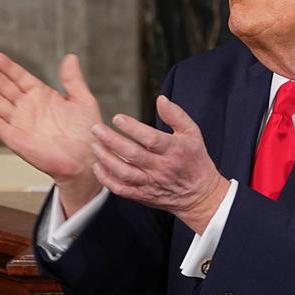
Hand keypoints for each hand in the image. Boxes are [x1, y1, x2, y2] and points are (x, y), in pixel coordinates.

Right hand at [0, 52, 102, 212]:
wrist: (84, 158)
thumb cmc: (86, 130)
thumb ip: (73, 79)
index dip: (7, 66)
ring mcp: (20, 122)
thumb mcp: (82, 100)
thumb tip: (70, 57)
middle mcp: (28, 107)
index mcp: (42, 95)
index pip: (20, 77)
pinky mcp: (15, 138)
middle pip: (4, 86)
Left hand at [90, 95, 228, 234]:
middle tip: (96, 129)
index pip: (150, 138)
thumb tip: (161, 99)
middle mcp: (161, 167)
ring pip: (123, 172)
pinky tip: (98, 166)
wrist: (199, 194)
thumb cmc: (195, 160)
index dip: (132, 128)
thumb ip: (176, 115)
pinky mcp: (143, 195)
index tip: (117, 118)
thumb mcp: (192, 133)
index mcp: (174, 149)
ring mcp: (151, 183)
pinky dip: (106, 179)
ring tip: (94, 145)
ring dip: (106, 158)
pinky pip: (120, 189)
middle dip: (111, 140)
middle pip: (132, 154)